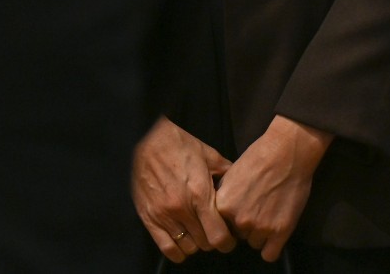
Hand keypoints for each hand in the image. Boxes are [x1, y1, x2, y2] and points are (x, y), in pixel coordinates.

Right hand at [131, 117, 235, 261]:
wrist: (148, 138)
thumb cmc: (179, 145)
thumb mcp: (209, 155)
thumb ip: (227, 174)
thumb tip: (241, 186)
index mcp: (200, 194)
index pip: (219, 236)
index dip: (228, 242)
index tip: (230, 239)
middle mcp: (182, 208)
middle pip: (205, 244)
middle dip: (213, 240)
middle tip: (214, 231)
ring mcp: (164, 215)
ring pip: (188, 248)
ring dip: (196, 243)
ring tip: (198, 233)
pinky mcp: (149, 218)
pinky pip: (166, 248)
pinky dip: (178, 251)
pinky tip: (183, 242)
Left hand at [213, 115, 331, 261]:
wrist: (286, 152)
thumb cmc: (258, 158)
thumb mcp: (230, 175)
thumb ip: (224, 198)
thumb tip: (218, 213)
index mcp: (223, 206)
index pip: (220, 227)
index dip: (229, 220)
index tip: (237, 213)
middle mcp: (239, 220)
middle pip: (238, 236)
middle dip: (246, 225)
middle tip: (257, 208)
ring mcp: (260, 227)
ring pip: (254, 243)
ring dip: (260, 233)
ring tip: (269, 213)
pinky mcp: (280, 231)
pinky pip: (269, 255)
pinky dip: (271, 247)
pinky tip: (275, 233)